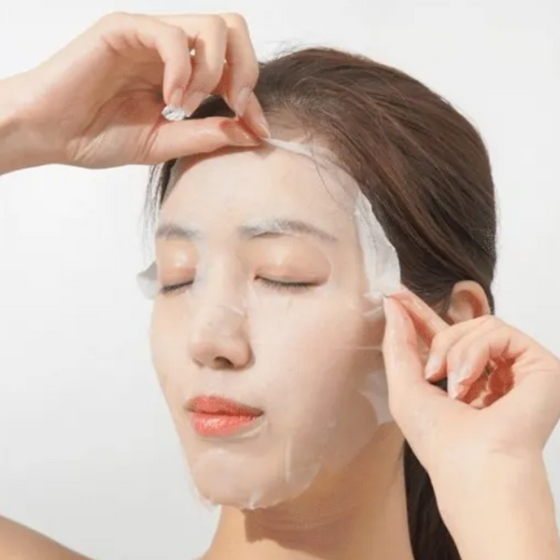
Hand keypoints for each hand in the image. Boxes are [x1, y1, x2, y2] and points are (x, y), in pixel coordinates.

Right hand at [5, 12, 267, 168]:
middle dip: (247, 71)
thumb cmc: (98, 136)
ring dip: (212, 71)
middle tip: (236, 106)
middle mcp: (170, 49)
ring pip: (210, 26)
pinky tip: (170, 100)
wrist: (49, 134)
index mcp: (183, 72)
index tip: (258, 130)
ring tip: (187, 106)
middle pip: (233, 31)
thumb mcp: (163, 142)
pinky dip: (181, 70)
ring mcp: (148, 35)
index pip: (235, 67)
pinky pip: (170, 35)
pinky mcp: (123, 28)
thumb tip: (252, 133)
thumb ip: (206, 134)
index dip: (254, 98)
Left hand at [382, 289, 559, 498]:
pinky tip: (470, 382)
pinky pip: (498, 330)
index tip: (397, 294)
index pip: (445, 336)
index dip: (421, 313)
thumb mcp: (404, 385)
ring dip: (456, 353)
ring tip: (456, 388)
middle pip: (462, 325)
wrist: (472, 465)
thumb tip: (392, 303)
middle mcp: (495, 373)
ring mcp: (519, 369)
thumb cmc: (439, 439)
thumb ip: (398, 343)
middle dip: (437, 340)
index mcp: (466, 381)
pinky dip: (475, 352)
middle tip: (432, 374)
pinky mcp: (541, 365)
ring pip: (479, 325)